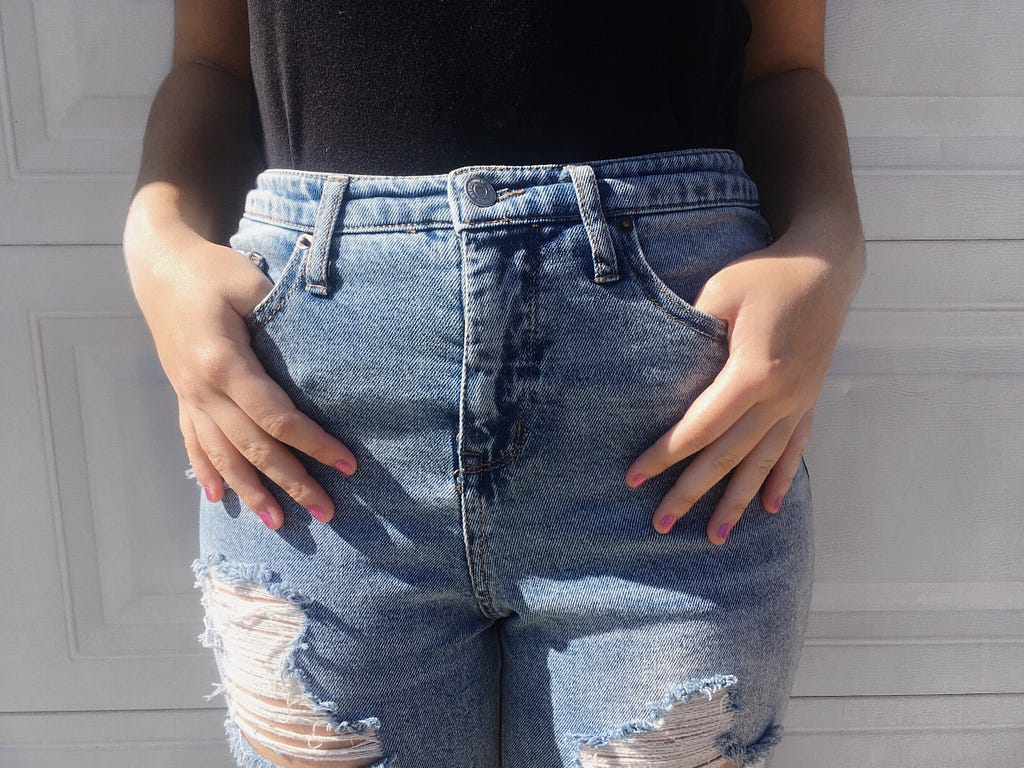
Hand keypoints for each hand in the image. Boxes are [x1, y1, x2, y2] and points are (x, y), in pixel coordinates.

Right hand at [124, 229, 358, 530]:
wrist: (159, 266)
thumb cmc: (212, 271)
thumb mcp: (248, 281)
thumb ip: (281, 314)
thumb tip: (321, 349)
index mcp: (223, 363)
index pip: (276, 417)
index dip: (313, 444)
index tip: (348, 465)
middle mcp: (202, 389)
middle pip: (252, 447)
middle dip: (291, 482)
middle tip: (327, 512)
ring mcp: (189, 395)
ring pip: (221, 454)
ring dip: (250, 491)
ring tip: (277, 524)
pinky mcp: (183, 395)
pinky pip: (194, 441)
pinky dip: (207, 471)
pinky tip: (219, 498)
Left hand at [623, 236, 862, 543]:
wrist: (828, 266)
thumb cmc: (767, 274)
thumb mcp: (720, 293)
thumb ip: (691, 333)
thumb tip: (660, 373)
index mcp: (753, 375)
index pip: (699, 428)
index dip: (664, 456)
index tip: (633, 477)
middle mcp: (780, 399)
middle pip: (727, 457)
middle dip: (691, 492)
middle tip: (660, 523)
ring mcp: (798, 403)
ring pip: (761, 464)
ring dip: (736, 502)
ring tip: (713, 536)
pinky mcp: (808, 400)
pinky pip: (793, 449)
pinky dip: (779, 479)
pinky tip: (769, 507)